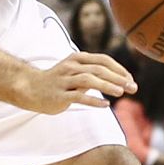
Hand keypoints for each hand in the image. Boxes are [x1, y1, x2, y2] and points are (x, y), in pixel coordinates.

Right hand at [14, 52, 135, 113]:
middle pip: (98, 69)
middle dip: (118, 78)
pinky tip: (105, 105)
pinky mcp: (59, 95)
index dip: (119, 69)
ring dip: (107, 86)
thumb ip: (94, 74)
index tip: (131, 79)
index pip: (103, 60)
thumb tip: (120, 80)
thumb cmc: (58, 81)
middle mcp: (70, 67)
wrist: (30, 88)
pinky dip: (93, 100)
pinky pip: (78, 96)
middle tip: (133, 87)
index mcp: (76, 59)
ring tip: (121, 92)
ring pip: (88, 80)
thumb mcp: (75, 72)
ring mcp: (63, 81)